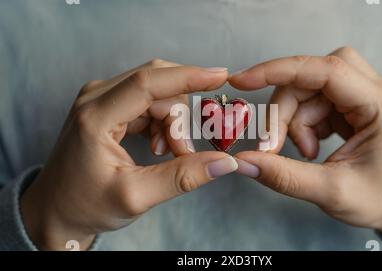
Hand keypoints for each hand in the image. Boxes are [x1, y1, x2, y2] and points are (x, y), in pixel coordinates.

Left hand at [21, 60, 237, 249]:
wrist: (57, 210)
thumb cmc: (87, 205)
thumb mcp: (136, 197)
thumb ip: (182, 177)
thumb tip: (225, 163)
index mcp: (95, 117)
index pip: (148, 82)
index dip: (187, 76)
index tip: (220, 77)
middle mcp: (96, 97)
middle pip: (158, 85)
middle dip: (180, 116)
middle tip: (184, 152)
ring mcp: (101, 98)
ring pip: (157, 92)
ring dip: (173, 122)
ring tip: (167, 155)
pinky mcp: (108, 104)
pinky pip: (149, 100)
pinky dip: (164, 122)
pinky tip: (159, 146)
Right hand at [229, 47, 381, 249]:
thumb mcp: (331, 192)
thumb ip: (284, 176)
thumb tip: (244, 161)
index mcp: (381, 106)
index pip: (326, 70)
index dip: (279, 71)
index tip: (243, 80)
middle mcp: (377, 90)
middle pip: (312, 76)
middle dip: (285, 110)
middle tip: (273, 146)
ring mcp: (365, 94)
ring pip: (309, 89)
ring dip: (294, 121)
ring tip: (305, 154)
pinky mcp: (354, 103)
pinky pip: (314, 100)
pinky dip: (303, 123)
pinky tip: (312, 147)